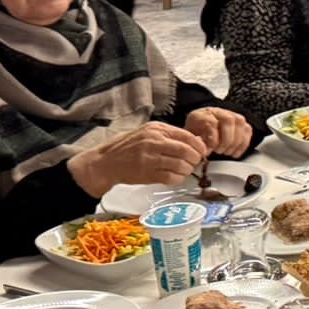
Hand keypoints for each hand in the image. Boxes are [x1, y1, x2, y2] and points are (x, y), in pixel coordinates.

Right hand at [68, 121, 206, 197]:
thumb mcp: (148, 133)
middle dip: (196, 158)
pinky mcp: (147, 174)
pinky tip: (175, 177)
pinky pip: (171, 178)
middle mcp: (154, 142)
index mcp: (157, 129)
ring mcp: (151, 158)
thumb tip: (195, 140)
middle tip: (195, 162)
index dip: (199, 145)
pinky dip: (178, 179)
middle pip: (187, 151)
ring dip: (187, 170)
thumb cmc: (128, 147)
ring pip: (182, 166)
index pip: (188, 136)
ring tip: (184, 170)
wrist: (106, 162)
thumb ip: (169, 135)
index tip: (202, 151)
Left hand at [185, 107, 252, 159]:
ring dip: (235, 142)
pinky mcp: (240, 122)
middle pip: (228, 120)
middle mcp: (217, 112)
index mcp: (202, 115)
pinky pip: (247, 129)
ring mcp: (230, 114)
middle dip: (226, 140)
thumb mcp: (190, 139)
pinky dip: (243, 143)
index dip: (213, 137)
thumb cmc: (195, 136)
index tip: (211, 149)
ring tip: (227, 152)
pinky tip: (235, 152)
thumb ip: (196, 143)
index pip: (212, 121)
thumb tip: (204, 151)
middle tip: (220, 151)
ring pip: (240, 123)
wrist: (200, 130)